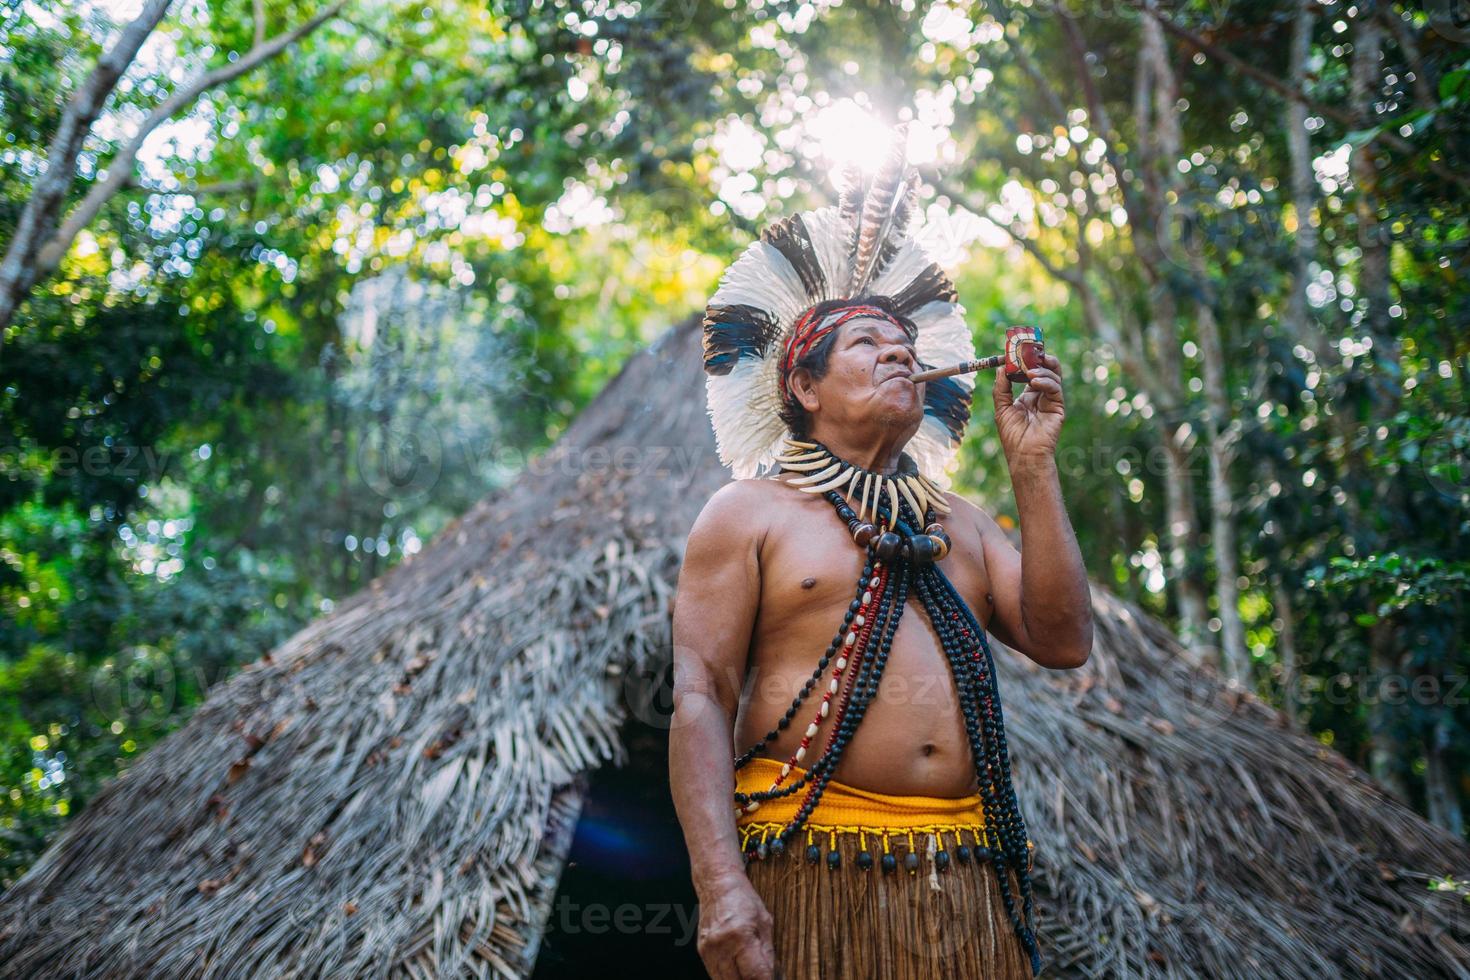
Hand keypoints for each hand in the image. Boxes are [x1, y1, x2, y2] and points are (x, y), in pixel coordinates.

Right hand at [696, 877, 775, 979]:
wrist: (717, 885)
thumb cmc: (743, 900)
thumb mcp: (765, 923)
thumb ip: (768, 954)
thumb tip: (773, 977)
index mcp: (740, 936)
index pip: (754, 975)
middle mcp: (721, 945)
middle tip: (761, 978)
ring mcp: (708, 950)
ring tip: (750, 974)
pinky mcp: (701, 952)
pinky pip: (715, 975)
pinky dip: (728, 978)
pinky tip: (737, 972)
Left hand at [992, 352, 1065, 466]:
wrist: (1024, 454)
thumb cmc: (1012, 435)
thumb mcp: (1001, 407)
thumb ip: (1001, 387)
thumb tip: (1001, 367)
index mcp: (1027, 395)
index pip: (1029, 371)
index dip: (1025, 360)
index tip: (1017, 349)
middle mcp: (1040, 395)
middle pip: (1044, 369)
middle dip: (1038, 358)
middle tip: (1031, 350)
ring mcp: (1050, 400)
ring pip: (1053, 375)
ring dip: (1042, 369)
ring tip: (1030, 371)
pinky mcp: (1058, 406)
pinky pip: (1055, 388)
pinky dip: (1046, 381)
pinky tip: (1035, 382)